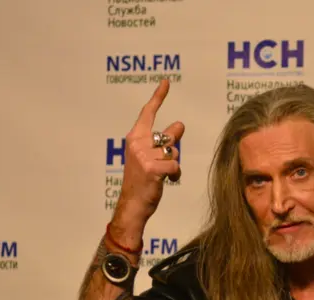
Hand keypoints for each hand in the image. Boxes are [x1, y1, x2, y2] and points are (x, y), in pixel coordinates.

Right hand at [113, 79, 184, 234]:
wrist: (133, 204)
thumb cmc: (142, 181)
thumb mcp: (150, 157)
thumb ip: (163, 141)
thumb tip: (180, 125)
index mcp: (134, 138)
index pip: (148, 113)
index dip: (158, 97)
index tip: (166, 82)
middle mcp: (137, 143)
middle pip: (170, 136)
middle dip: (173, 148)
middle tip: (163, 161)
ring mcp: (144, 155)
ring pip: (174, 151)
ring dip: (173, 164)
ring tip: (162, 174)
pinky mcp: (153, 168)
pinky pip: (175, 165)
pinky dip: (175, 174)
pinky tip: (167, 181)